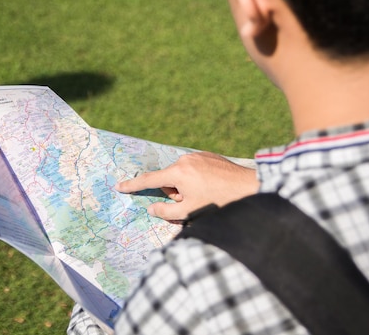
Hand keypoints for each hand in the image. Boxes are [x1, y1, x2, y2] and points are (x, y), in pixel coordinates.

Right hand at [115, 152, 258, 220]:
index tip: (119, 186)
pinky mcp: (208, 155)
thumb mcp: (190, 212)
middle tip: (192, 203)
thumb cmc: (219, 202)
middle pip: (169, 180)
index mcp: (178, 173)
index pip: (149, 180)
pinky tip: (213, 187)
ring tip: (206, 195)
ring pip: (182, 175)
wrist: (249, 187)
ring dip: (186, 187)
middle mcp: (185, 159)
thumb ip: (166, 212)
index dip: (133, 185)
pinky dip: (197, 180)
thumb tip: (152, 208)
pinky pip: (194, 169)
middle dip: (175, 193)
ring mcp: (198, 155)